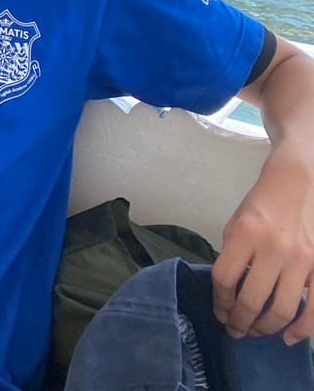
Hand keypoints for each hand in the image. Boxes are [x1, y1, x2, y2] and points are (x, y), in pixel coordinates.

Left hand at [213, 145, 313, 342]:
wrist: (298, 183)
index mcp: (244, 234)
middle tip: (235, 330)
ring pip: (280, 309)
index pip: (224, 279)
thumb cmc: (262, 205)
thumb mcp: (236, 224)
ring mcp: (301, 260)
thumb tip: (230, 294)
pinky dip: (300, 329)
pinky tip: (288, 338)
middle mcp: (273, 248)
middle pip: (250, 300)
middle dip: (239, 322)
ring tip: (255, 332)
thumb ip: (234, 256)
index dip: (219, 302)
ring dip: (264, 328)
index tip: (219, 312)